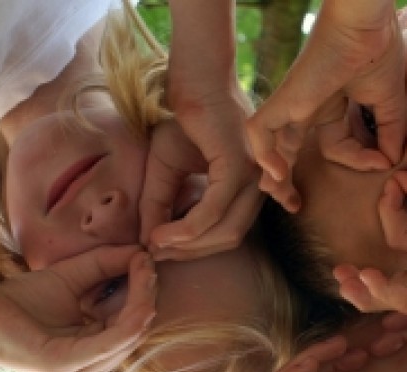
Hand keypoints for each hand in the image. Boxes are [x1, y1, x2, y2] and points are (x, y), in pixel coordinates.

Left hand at [0, 245, 156, 371]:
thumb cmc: (18, 301)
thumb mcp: (71, 278)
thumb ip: (104, 266)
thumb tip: (141, 252)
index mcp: (93, 355)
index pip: (134, 324)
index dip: (145, 290)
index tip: (148, 257)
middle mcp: (91, 371)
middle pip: (137, 329)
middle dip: (147, 292)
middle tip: (148, 257)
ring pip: (132, 332)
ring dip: (142, 296)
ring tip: (141, 263)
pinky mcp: (67, 364)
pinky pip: (114, 339)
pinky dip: (131, 310)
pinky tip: (137, 282)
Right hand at [140, 97, 262, 259]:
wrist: (193, 82)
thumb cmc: (183, 121)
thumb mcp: (166, 171)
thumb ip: (161, 205)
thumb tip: (149, 243)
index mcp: (249, 188)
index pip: (227, 231)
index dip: (194, 249)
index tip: (161, 254)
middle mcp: (257, 186)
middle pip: (228, 238)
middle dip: (190, 253)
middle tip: (156, 255)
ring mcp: (252, 177)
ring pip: (224, 231)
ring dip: (188, 245)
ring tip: (156, 244)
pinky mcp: (238, 167)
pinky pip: (214, 211)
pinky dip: (188, 227)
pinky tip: (163, 233)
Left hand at [246, 1, 406, 210]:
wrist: (368, 23)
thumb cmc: (379, 50)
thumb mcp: (391, 103)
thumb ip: (392, 132)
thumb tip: (392, 161)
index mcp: (331, 104)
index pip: (338, 145)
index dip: (360, 159)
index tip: (385, 161)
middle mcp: (308, 105)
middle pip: (290, 149)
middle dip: (289, 180)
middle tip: (294, 205)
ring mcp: (294, 103)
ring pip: (270, 146)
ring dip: (273, 176)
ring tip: (281, 198)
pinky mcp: (285, 99)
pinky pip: (260, 131)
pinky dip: (263, 154)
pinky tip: (277, 174)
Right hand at [335, 169, 406, 312]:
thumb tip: (397, 178)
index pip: (402, 228)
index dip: (392, 203)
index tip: (396, 181)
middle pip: (391, 263)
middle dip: (363, 267)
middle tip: (341, 263)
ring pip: (390, 295)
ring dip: (362, 289)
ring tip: (341, 276)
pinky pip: (402, 298)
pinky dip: (379, 291)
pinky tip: (364, 276)